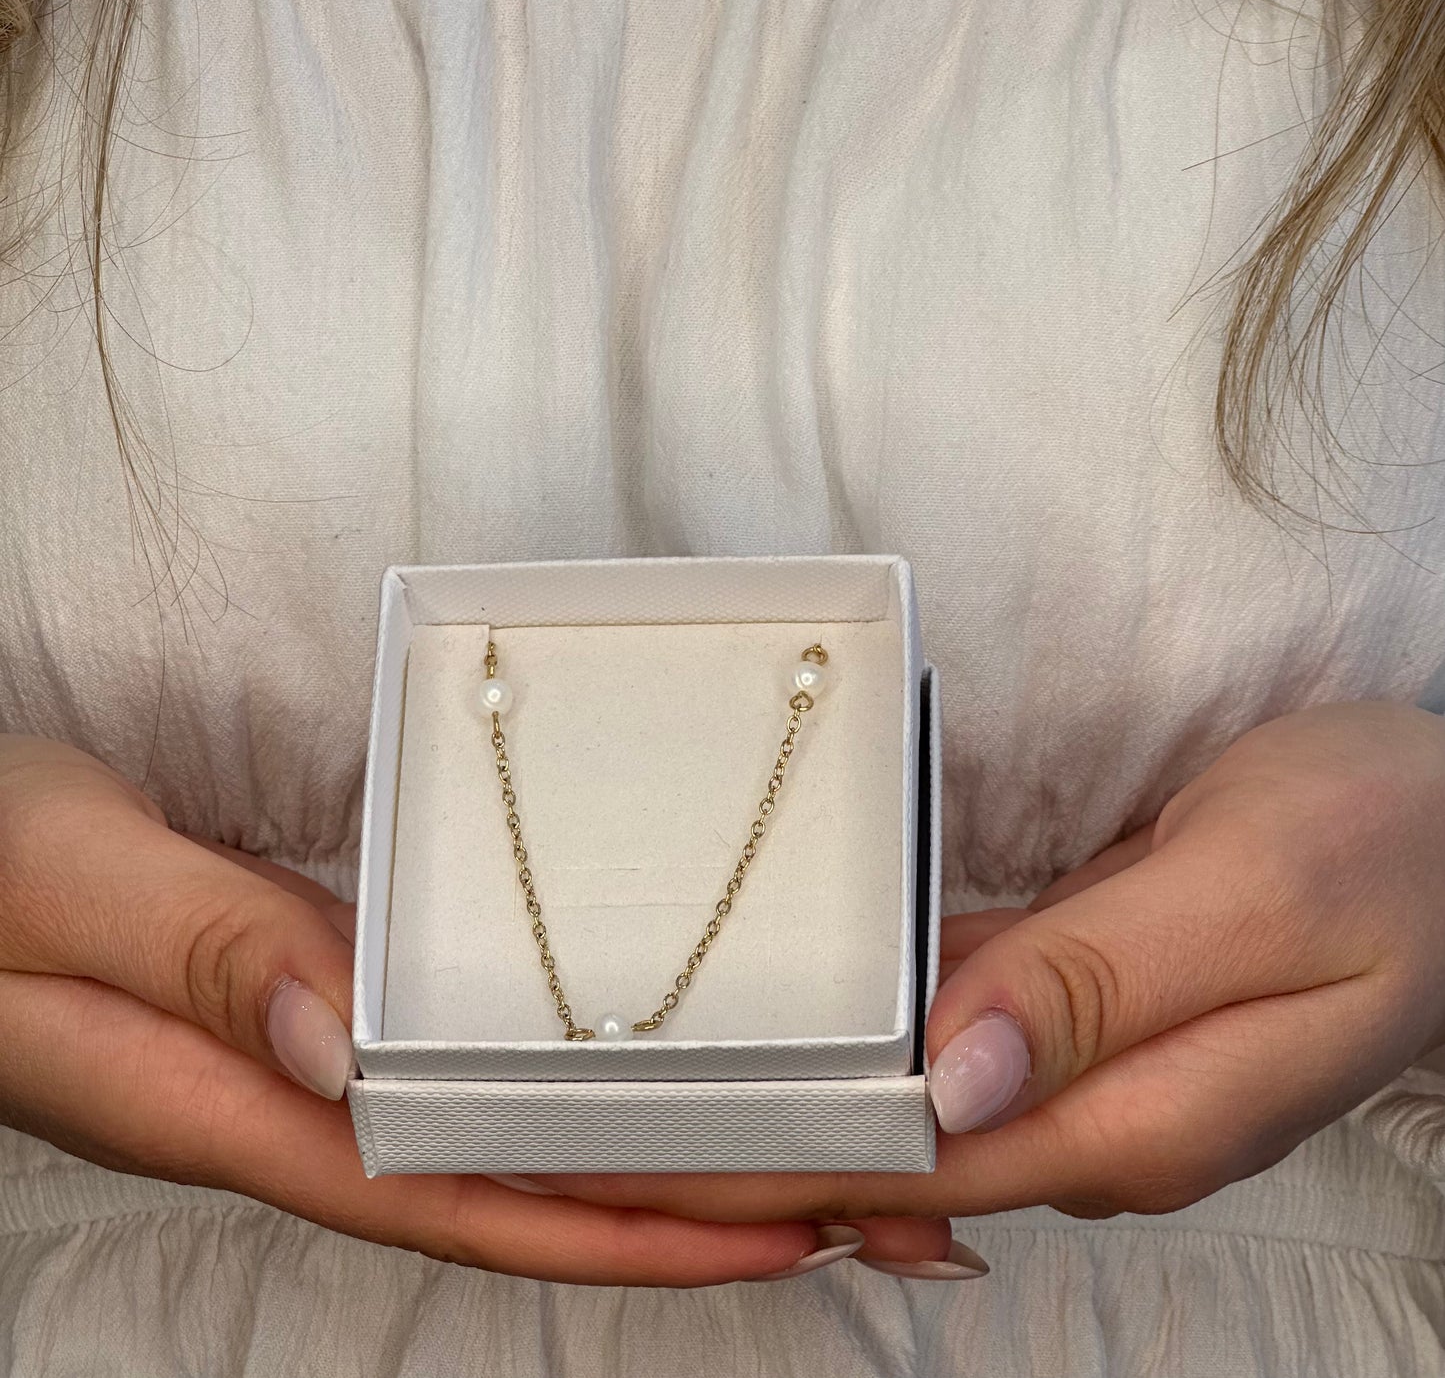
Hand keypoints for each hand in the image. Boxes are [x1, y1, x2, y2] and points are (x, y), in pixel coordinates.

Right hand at [0, 735, 958, 1284]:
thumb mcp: (58, 875)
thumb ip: (189, 948)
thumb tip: (341, 1040)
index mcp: (228, 1097)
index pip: (457, 1190)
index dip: (620, 1220)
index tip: (778, 1221)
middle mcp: (285, 1107)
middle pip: (515, 1193)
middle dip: (692, 1212)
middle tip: (866, 1205)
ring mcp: (300, 1071)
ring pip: (504, 1147)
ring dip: (656, 1162)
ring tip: (813, 1163)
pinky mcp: (308, 1017)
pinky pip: (466, 1085)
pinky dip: (574, 1097)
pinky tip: (644, 1084)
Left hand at [521, 700, 1444, 1230]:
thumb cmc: (1388, 842)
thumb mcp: (1258, 894)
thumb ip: (1105, 987)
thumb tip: (953, 1081)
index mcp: (1136, 1117)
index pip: (905, 1166)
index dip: (759, 1163)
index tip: (622, 1155)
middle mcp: (1099, 1113)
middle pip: (886, 1149)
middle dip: (739, 1144)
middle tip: (582, 1123)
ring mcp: (1087, 1061)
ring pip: (904, 1094)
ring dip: (781, 1089)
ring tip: (639, 1074)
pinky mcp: (1081, 999)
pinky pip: (944, 1027)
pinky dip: (855, 1028)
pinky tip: (776, 1012)